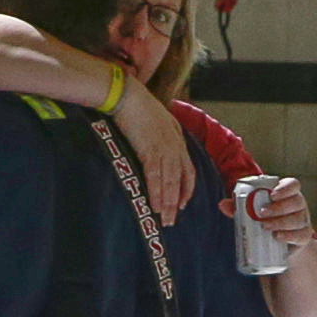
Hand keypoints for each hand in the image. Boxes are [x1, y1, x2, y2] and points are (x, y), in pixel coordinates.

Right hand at [112, 80, 194, 218]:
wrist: (128, 95)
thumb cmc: (139, 105)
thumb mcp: (159, 120)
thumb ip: (164, 135)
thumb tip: (160, 146)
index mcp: (178, 140)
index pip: (188, 171)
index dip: (186, 189)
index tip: (183, 204)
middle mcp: (175, 147)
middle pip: (179, 180)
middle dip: (175, 203)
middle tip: (171, 221)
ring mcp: (164, 149)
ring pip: (169, 182)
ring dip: (167, 203)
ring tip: (164, 220)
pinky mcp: (149, 150)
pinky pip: (154, 177)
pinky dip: (155, 192)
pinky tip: (154, 206)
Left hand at [223, 176, 314, 248]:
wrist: (281, 246)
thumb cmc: (266, 221)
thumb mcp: (252, 213)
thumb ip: (239, 208)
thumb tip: (222, 204)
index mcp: (288, 194)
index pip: (293, 185)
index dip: (285, 188)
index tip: (271, 194)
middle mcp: (299, 205)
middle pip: (296, 201)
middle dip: (278, 207)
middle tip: (261, 213)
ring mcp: (303, 221)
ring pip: (298, 219)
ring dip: (281, 222)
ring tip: (264, 226)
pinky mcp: (304, 237)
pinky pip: (301, 235)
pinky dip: (289, 236)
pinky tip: (278, 237)